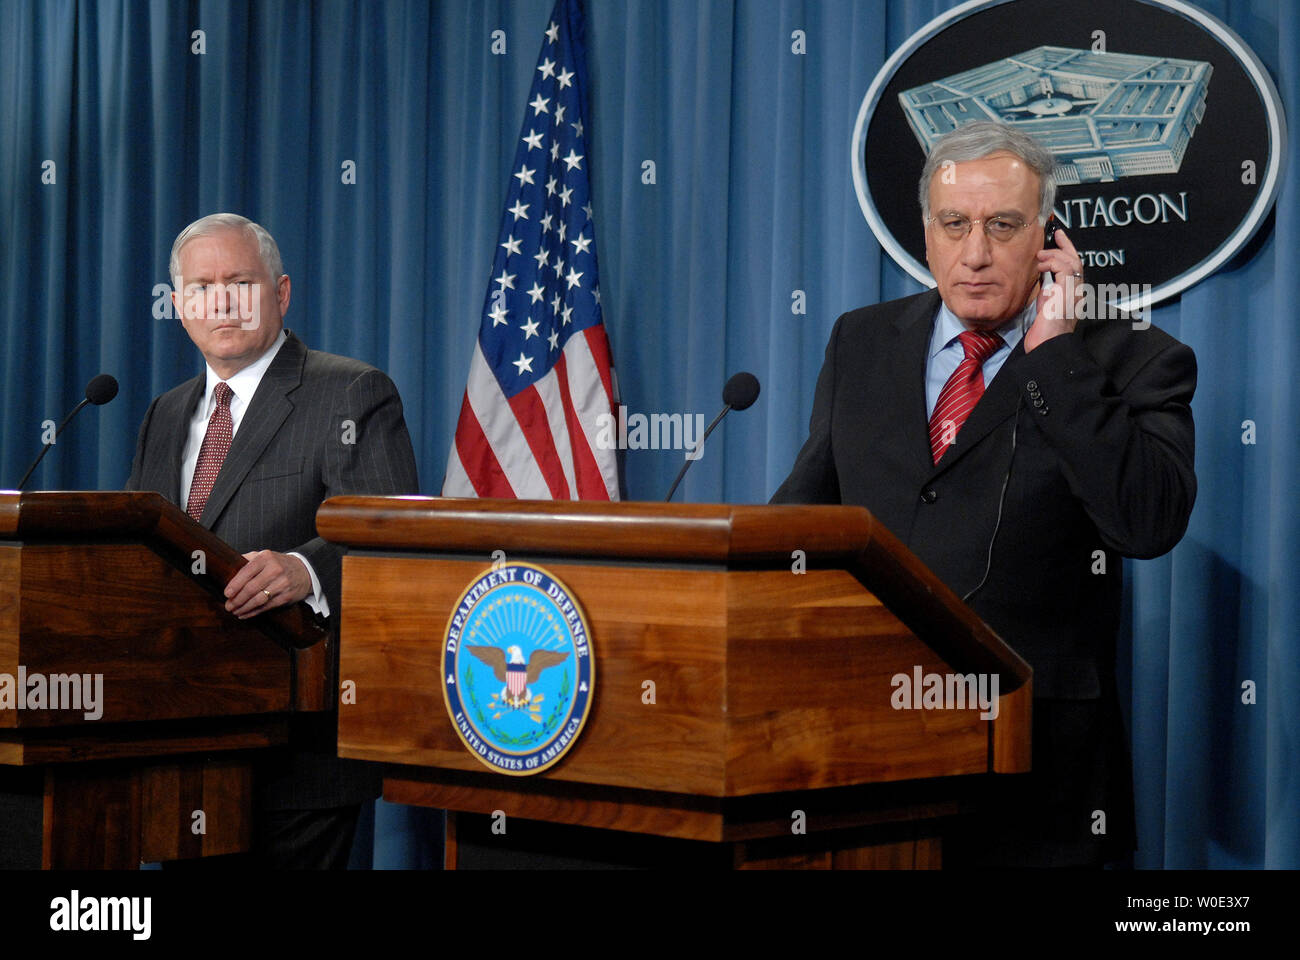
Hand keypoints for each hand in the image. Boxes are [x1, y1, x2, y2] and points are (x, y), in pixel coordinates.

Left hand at [224, 550, 311, 618]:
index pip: (246, 572)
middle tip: (228, 605)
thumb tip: (228, 567)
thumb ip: (247, 559)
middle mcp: (275, 569)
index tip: (226, 593)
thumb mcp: (265, 556)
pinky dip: (254, 612)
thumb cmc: (279, 564)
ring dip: (244, 607)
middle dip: (237, 599)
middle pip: (251, 588)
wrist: (304, 570)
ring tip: (234, 611)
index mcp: (266, 558)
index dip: (235, 584)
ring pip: (258, 599)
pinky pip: (266, 607)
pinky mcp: (286, 596)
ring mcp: (282, 584)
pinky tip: (245, 614)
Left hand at [1025, 227, 1085, 352]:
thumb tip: (1045, 281)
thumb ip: (1048, 293)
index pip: (1074, 268)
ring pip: (1071, 261)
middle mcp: (1078, 291)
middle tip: (1055, 234)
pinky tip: (1040, 266)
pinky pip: (1064, 268)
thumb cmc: (1045, 332)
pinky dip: (1052, 262)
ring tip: (1040, 255)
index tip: (1059, 239)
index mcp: (1073, 294)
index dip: (1067, 251)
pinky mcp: (1067, 292)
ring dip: (1054, 254)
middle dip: (1066, 245)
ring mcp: (1075, 291)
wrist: (1048, 346)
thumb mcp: (1047, 307)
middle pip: (1076, 260)